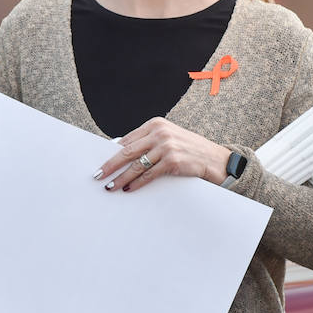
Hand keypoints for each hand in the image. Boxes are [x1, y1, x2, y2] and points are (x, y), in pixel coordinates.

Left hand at [95, 117, 231, 192]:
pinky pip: (148, 175)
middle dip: (110, 165)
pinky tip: (128, 188)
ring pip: (136, 165)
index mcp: (155, 124)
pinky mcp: (172, 161)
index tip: (100, 162)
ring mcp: (166, 146)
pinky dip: (136, 183)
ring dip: (121, 177)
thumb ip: (148, 142)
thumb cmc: (188, 150)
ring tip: (110, 186)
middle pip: (127, 151)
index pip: (127, 139)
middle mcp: (159, 133)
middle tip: (98, 175)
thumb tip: (121, 154)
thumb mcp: (168, 138)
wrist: (215, 158)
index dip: (111, 152)